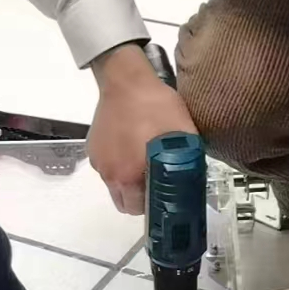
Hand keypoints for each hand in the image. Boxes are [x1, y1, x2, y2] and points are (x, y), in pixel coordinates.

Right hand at [88, 43, 197, 214]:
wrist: (126, 79)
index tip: (164, 195)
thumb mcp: (184, 133)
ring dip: (129, 179)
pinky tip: (131, 144)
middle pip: (124, 201)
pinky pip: (108, 165)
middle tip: (156, 179)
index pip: (139, 210)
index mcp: (129, 175)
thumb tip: (196, 178)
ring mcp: (99, 160)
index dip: (154, 206)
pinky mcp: (93, 147)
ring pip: (115, 183)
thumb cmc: (154, 105)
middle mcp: (110, 173)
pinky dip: (119, 163)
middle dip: (140, 197)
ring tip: (144, 157)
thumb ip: (188, 161)